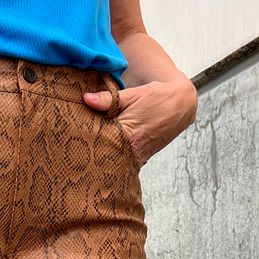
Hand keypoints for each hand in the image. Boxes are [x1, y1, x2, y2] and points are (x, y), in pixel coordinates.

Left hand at [83, 74, 197, 167]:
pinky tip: (106, 154)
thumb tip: (86, 99)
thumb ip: (108, 99)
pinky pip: (124, 163)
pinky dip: (115, 159)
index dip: (87, 143)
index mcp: (128, 135)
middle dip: (93, 153)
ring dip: (104, 157)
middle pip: (106, 157)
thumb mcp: (132, 95)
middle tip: (78, 150)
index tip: (76, 142)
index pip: (100, 144)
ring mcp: (140, 158)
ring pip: (115, 162)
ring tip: (89, 153)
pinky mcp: (143, 159)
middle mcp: (134, 150)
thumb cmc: (157, 98)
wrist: (182, 105)